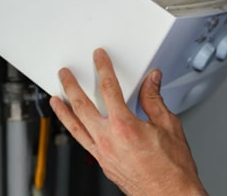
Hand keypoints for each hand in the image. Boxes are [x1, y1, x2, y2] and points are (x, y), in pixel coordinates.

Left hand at [50, 48, 207, 195]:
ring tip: (54, 99)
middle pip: (82, 106)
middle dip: (71, 86)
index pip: (109, 88)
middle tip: (64, 74)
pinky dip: (74, 130)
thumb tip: (151, 81)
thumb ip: (154, 99)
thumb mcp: (168, 125)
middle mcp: (108, 140)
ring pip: (75, 127)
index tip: (98, 58)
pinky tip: (73, 126)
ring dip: (63, 111)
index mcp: (124, 126)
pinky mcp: (103, 165)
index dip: (103, 68)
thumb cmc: (172, 168)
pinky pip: (83, 142)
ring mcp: (103, 154)